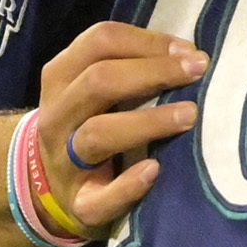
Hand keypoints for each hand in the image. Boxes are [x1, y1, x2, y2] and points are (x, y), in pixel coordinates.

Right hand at [30, 22, 201, 233]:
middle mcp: (57, 116)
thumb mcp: (93, 90)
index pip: (98, 42)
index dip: (145, 41)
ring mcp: (65, 162)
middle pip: (98, 82)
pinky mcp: (81, 205)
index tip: (189, 50)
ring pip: (98, 134)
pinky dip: (128, 185)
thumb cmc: (87, 125)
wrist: (49, 189)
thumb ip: (128, 68)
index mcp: (60, 78)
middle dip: (153, 72)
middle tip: (197, 71)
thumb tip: (188, 53)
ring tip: (189, 115)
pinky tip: (154, 170)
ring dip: (147, 122)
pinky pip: (101, 198)